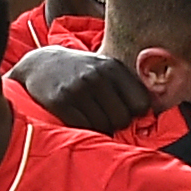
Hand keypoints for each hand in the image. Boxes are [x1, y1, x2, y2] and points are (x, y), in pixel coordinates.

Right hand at [11, 46, 151, 131]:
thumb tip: (150, 116)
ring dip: (99, 127)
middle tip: (104, 117)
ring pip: (103, 126)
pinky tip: (77, 117)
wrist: (39, 63)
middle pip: (122, 119)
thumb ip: (125, 86)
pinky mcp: (60, 101)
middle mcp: (97, 76)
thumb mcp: (104, 68)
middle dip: (116, 123)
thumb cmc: (80, 70)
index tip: (124, 111)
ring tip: (90, 116)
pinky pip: (83, 127)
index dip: (134, 113)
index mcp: (113, 67)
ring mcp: (78, 88)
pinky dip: (83, 128)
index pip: (141, 103)